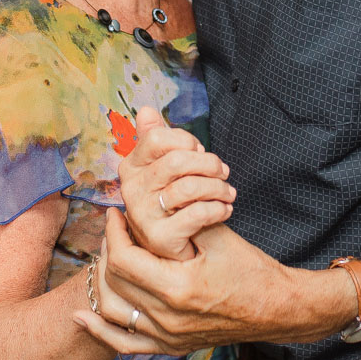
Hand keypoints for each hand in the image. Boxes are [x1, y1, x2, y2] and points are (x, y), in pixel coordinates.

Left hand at [73, 210, 340, 355]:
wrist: (277, 309)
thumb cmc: (252, 269)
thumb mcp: (219, 236)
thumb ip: (182, 216)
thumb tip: (148, 194)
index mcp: (178, 288)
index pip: (123, 258)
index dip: (114, 232)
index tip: (116, 213)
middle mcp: (168, 318)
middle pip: (114, 282)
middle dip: (106, 250)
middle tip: (113, 229)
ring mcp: (168, 337)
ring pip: (112, 311)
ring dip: (101, 282)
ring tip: (104, 257)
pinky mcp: (170, 347)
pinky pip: (124, 344)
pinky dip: (99, 331)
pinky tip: (81, 317)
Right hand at [116, 106, 234, 259]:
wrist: (174, 248)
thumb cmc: (172, 202)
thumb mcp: (163, 168)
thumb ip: (156, 139)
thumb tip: (146, 111)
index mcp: (131, 167)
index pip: (158, 138)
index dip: (186, 141)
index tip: (200, 151)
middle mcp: (131, 189)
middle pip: (177, 161)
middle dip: (209, 164)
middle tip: (224, 173)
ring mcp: (142, 214)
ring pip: (189, 187)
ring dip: (219, 189)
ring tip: (229, 193)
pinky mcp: (160, 238)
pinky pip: (197, 214)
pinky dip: (218, 209)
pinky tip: (225, 210)